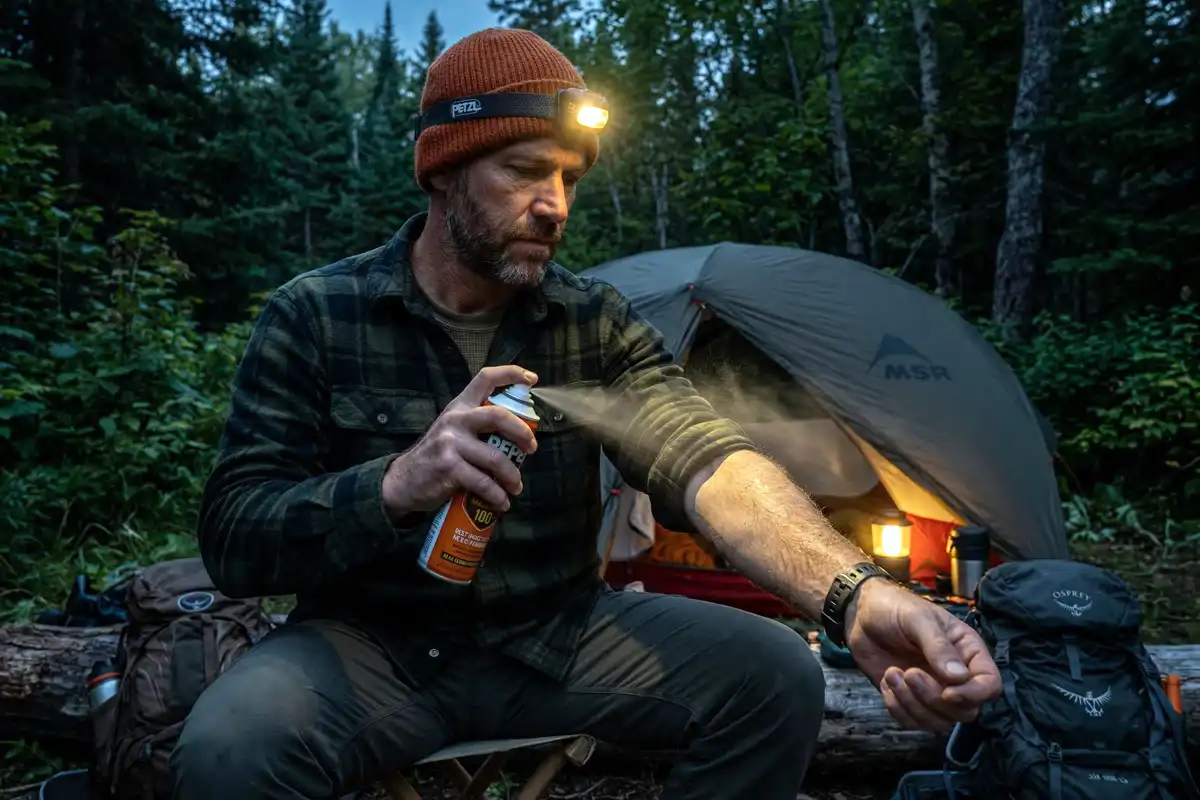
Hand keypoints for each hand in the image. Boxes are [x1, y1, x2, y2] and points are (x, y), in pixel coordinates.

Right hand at [382, 365, 538, 517]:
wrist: (404, 479)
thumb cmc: (437, 454)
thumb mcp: (452, 430)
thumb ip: (477, 425)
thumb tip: (518, 434)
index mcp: (460, 406)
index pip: (486, 378)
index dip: (511, 374)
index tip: (532, 379)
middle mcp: (456, 419)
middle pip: (499, 416)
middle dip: (522, 432)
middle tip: (532, 448)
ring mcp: (451, 443)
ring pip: (495, 458)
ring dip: (512, 475)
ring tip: (516, 486)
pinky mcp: (449, 467)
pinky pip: (483, 483)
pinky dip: (497, 495)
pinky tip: (502, 502)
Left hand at [844, 578, 1001, 732]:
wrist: (861, 615)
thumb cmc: (895, 608)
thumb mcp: (918, 619)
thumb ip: (938, 647)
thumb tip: (959, 678)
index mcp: (968, 651)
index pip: (990, 685)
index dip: (973, 695)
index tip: (948, 692)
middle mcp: (956, 676)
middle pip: (965, 711)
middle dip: (934, 699)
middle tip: (909, 674)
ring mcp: (933, 690)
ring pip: (939, 722)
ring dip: (912, 704)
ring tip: (892, 674)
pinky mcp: (910, 699)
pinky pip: (913, 722)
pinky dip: (897, 708)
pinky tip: (886, 682)